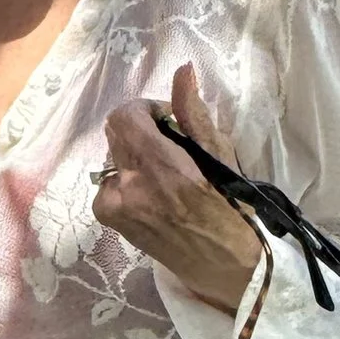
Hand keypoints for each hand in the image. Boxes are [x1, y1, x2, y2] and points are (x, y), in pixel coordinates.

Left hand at [93, 63, 264, 314]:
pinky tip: (152, 196)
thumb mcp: (221, 158)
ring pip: (111, 159)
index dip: (143, 109)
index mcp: (160, 169)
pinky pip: (108, 185)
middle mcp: (128, 187)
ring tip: (162, 175)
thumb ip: (194, 113)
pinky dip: (125, 182)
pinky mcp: (110, 221)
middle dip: (138, 130)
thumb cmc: (231, 211)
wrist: (224, 267)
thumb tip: (183, 70)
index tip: (165, 119)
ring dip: (132, 157)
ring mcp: (115, 207)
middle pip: (115, 134)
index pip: (123, 117)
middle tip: (167, 144)